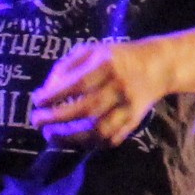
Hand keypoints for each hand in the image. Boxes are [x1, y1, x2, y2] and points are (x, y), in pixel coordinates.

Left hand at [34, 38, 171, 147]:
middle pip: (87, 109)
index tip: (37, 101)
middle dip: (58, 119)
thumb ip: (67, 67)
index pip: (78, 84)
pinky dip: (90, 144)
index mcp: (107, 65)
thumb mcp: (92, 50)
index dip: (54, 95)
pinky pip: (110, 140)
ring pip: (99, 131)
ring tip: (51, 135)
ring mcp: (128, 107)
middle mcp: (119, 87)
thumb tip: (45, 92)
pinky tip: (74, 140)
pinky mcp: (134, 122)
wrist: (157, 66)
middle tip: (37, 121)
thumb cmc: (116, 57)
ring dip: (71, 138)